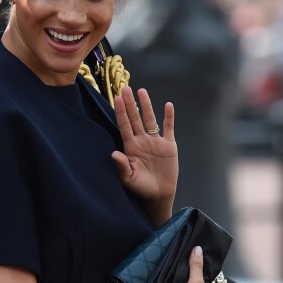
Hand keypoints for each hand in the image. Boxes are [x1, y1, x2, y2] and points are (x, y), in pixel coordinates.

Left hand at [111, 87, 177, 225]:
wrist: (159, 194)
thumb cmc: (141, 187)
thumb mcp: (129, 179)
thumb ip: (122, 166)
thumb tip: (113, 154)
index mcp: (130, 147)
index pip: (124, 125)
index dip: (121, 112)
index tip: (116, 98)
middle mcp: (142, 140)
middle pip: (135, 118)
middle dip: (130, 104)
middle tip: (125, 88)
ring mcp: (155, 141)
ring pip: (150, 119)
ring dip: (146, 105)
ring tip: (142, 91)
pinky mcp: (169, 145)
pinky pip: (168, 128)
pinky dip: (169, 117)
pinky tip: (168, 105)